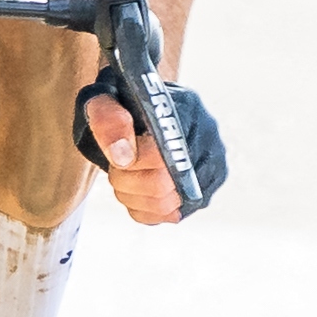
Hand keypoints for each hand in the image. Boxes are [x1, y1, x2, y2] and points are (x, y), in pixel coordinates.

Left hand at [74, 72, 226, 222]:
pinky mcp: (202, 196)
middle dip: (127, 181)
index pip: (163, 153)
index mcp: (187, 109)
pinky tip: (135, 188)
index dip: (131, 161)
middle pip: (164, 185)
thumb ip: (108, 118)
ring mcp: (210, 172)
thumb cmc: (120, 105)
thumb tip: (122, 156)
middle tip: (115, 167)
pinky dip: (142, 208)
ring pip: (166, 207)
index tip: (114, 156)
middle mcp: (209, 141)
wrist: (135, 113)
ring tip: (123, 175)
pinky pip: (167, 217)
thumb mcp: (105, 99)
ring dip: (132, 196)